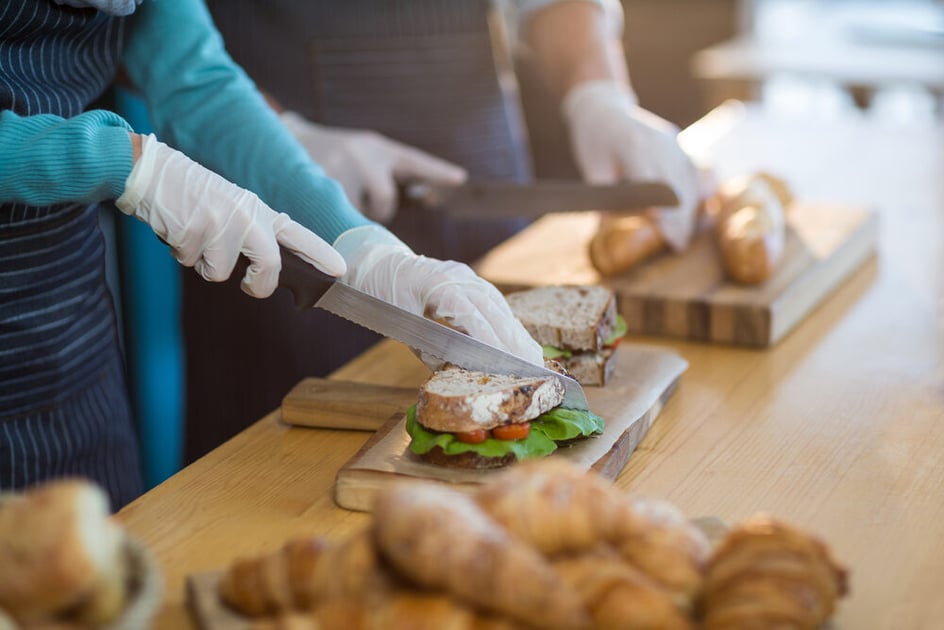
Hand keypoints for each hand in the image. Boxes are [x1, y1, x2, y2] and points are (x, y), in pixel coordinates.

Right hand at [116, 133, 345, 297]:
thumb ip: (252, 234)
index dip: (320, 254)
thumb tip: (265, 272)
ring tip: (195, 238)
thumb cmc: (194, 196)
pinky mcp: (194, 230)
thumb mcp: (232, 207)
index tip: (341, 271)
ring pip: (222, 272)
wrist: (152, 172)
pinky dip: (181, 255)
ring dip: (204, 264)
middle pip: (270, 265)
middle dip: (259, 285)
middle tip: (249, 286)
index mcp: (258, 210)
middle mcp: (246, 215)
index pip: (298, 234)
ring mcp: (221, 222)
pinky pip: (192, 263)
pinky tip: (177, 231)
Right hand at [280, 112, 466, 222]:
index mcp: (380, 148)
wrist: (288, 140)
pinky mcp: (319, 180)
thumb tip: (423, 191)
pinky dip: (335, 215)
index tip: (460, 178)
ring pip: (359, 211)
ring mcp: (340, 165)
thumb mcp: (365, 155)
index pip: (414, 160)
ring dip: (355, 214)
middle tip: (365, 205)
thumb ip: (389, 172)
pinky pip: (338, 213)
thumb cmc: (336, 156)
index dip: (437, 171)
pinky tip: (324, 202)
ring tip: (340, 198)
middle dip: (378, 210)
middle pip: (385, 200)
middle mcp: (363, 152)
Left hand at [333, 225, 543, 365]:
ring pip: (497, 305)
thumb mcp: (399, 321)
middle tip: (532, 364)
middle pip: (493, 309)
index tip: (506, 361)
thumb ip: (427, 343)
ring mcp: (464, 276)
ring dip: (515, 330)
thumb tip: (453, 368)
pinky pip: (491, 301)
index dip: (491, 339)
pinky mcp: (466, 280)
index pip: (472, 315)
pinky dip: (504, 320)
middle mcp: (457, 276)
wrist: (374, 261)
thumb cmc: (381, 292)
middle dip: (513, 338)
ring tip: (532, 355)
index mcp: (439, 284)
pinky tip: (516, 337)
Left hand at [562, 80, 700, 250]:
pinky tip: (697, 214)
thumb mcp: (592, 170)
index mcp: (635, 145)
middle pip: (677, 187)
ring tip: (683, 237)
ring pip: (689, 181)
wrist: (604, 109)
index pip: (656, 186)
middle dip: (679, 220)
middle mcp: (661, 142)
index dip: (665, 213)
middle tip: (677, 246)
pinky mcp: (678, 144)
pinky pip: (693, 172)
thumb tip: (615, 228)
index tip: (669, 236)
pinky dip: (696, 194)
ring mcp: (673, 141)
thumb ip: (607, 197)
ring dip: (689, 211)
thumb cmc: (594, 142)